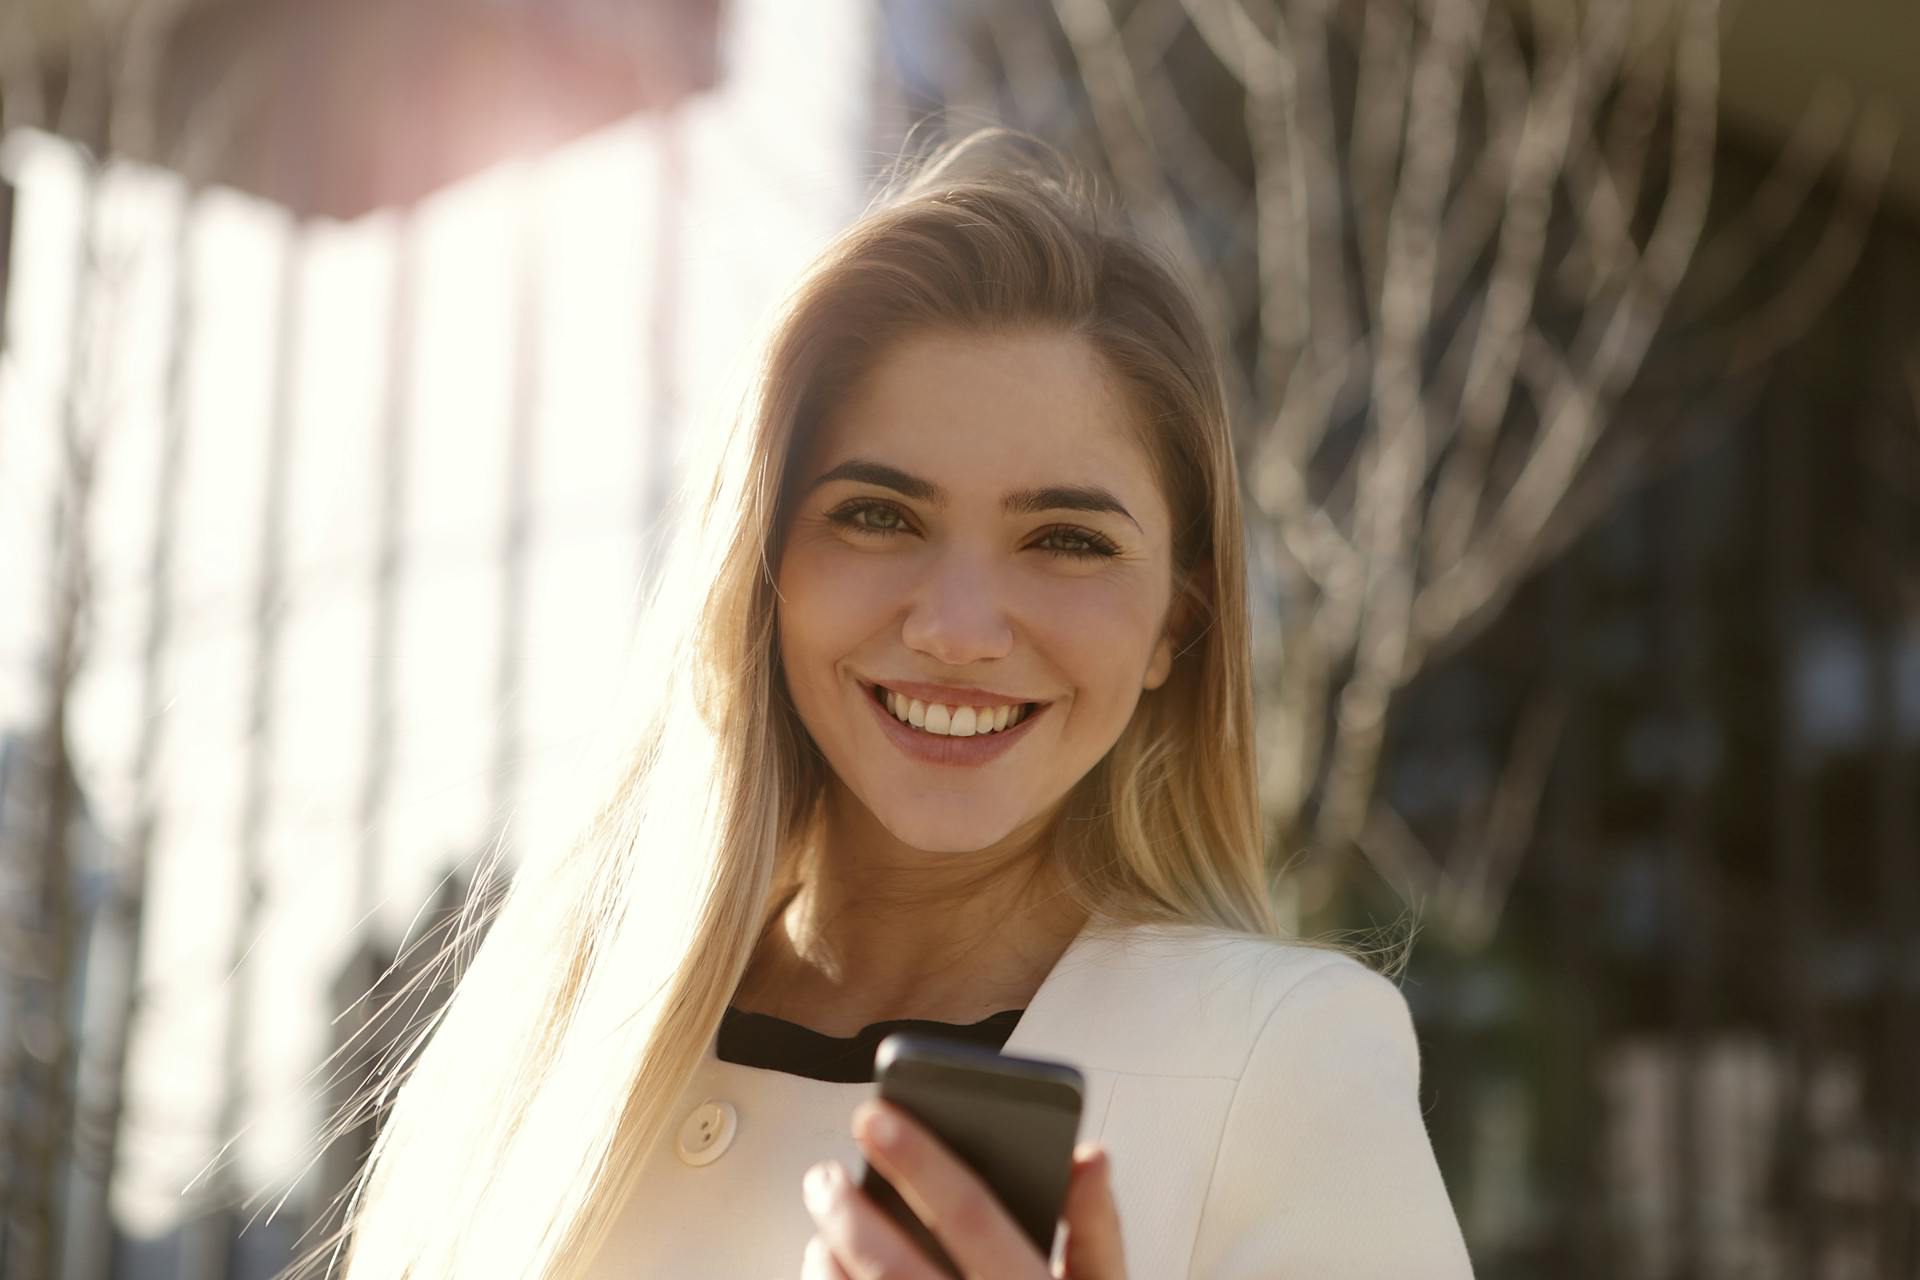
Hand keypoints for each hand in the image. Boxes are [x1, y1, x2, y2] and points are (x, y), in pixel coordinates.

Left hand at [800, 1099, 1125, 1278]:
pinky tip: (828, 1279)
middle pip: (895, 1266)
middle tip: (822, 1176)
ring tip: (821, 1232)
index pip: (972, 1213)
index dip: (920, 1159)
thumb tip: (1088, 1155)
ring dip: (827, 1265)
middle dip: (846, 1212)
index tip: (874, 1114)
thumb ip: (1098, 1231)